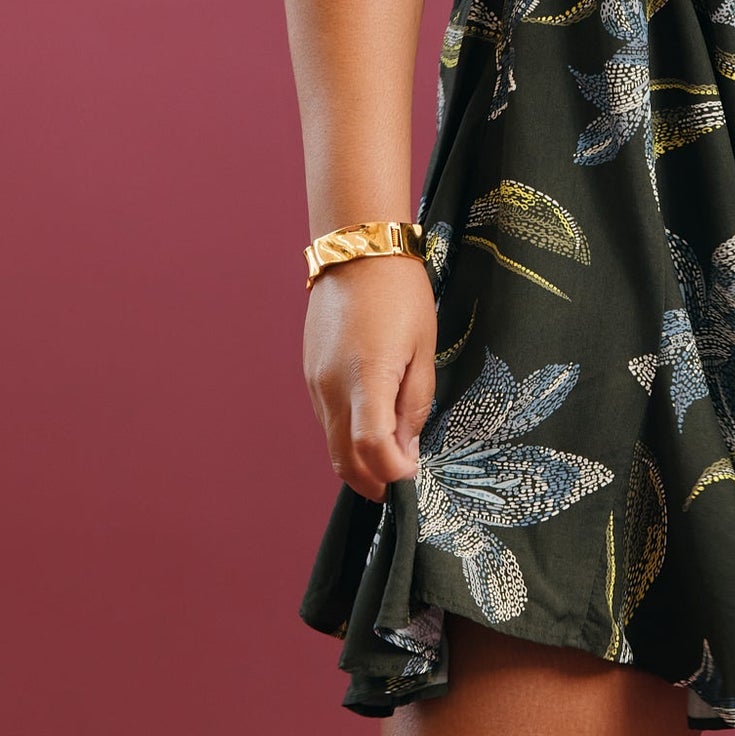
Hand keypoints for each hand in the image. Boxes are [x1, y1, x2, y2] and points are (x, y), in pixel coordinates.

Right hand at [303, 252, 438, 501]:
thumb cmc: (400, 293)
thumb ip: (414, 403)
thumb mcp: (424, 347)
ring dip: (358, 461)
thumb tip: (407, 448)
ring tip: (391, 455)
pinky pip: (327, 420)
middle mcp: (331, 387)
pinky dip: (347, 435)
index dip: (393, 474)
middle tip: (401, 484)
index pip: (370, 450)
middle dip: (372, 482)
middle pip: (343, 460)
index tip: (413, 476)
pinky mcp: (310, 375)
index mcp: (365, 379)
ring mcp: (315, 383)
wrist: (358, 251)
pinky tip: (372, 424)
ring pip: (331, 443)